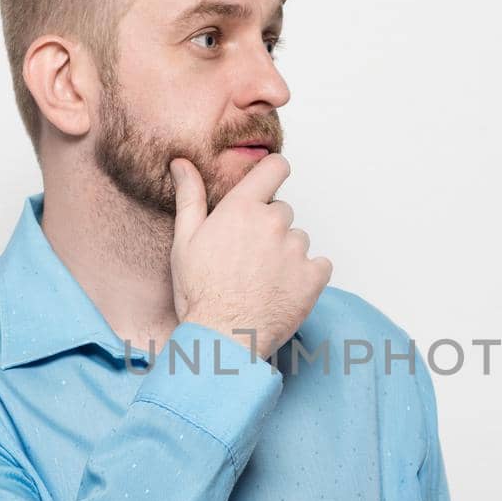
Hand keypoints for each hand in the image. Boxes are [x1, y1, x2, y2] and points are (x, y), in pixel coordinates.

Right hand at [169, 153, 331, 361]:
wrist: (224, 337)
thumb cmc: (201, 292)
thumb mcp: (185, 241)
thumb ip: (189, 197)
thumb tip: (182, 163)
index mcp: (242, 208)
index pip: (275, 167)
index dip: (274, 173)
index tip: (270, 185)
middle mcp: (273, 222)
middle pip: (283, 211)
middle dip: (270, 229)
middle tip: (249, 259)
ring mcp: (296, 249)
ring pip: (299, 240)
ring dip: (287, 254)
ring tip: (263, 280)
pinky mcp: (314, 276)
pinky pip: (320, 265)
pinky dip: (307, 276)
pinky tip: (283, 290)